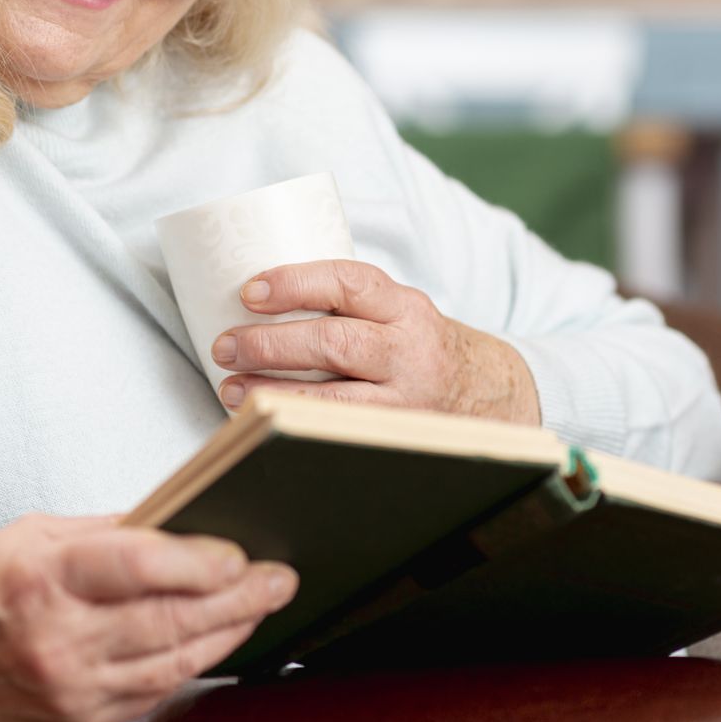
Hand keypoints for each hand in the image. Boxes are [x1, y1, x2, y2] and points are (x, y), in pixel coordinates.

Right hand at [0, 513, 296, 721]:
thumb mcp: (34, 537)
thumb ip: (109, 532)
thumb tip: (178, 523)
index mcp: (44, 579)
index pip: (137, 566)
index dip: (198, 561)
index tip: (241, 554)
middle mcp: (58, 639)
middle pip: (168, 620)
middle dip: (236, 599)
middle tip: (278, 579)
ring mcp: (71, 689)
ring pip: (172, 662)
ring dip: (227, 635)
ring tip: (262, 606)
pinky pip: (152, 693)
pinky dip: (191, 666)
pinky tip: (215, 643)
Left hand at [211, 259, 541, 425]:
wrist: (495, 396)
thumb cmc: (424, 347)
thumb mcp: (401, 312)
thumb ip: (351, 304)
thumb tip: (258, 299)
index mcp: (406, 308)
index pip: (349, 283)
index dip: (295, 283)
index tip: (250, 291)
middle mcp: (409, 352)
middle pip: (334, 343)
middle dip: (270, 344)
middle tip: (225, 345)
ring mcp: (406, 402)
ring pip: (333, 398)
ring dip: (273, 392)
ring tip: (231, 387)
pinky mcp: (397, 438)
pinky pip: (338, 432)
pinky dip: (295, 425)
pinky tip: (263, 420)